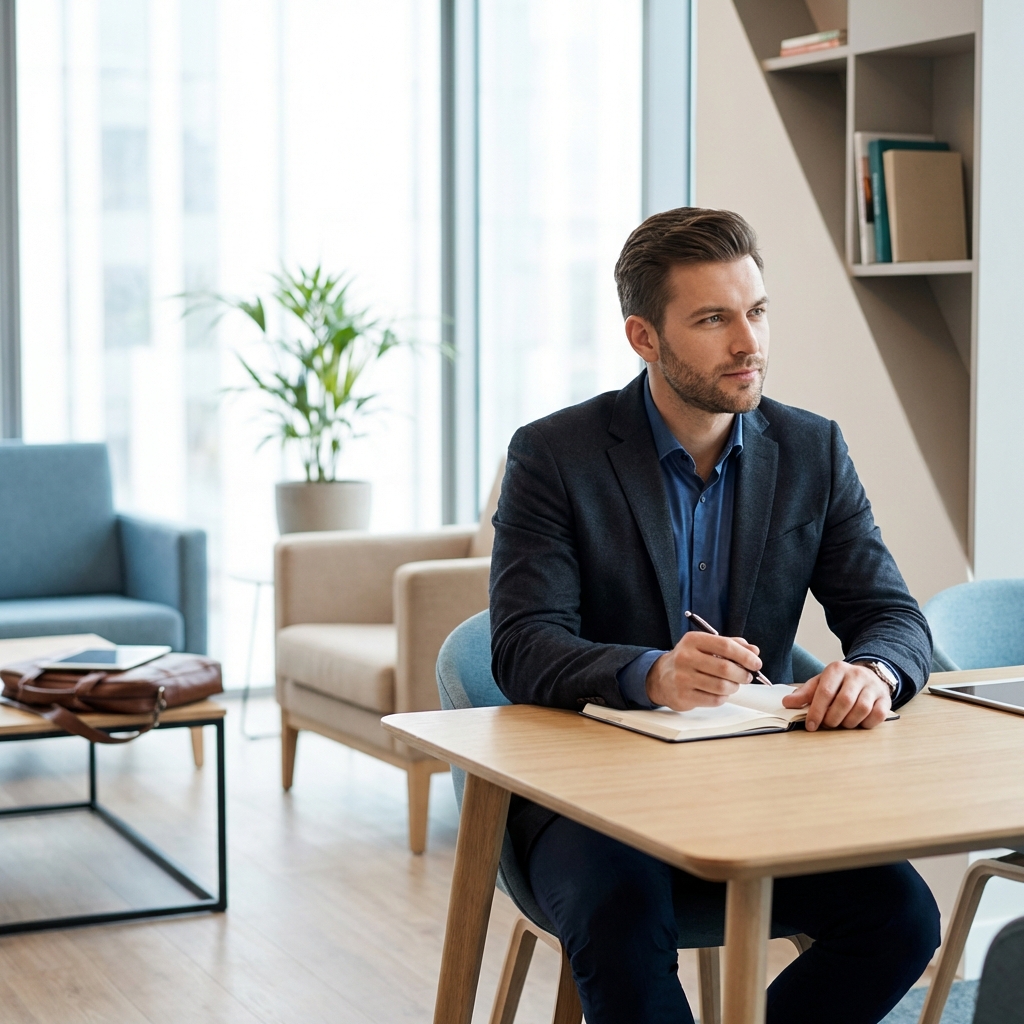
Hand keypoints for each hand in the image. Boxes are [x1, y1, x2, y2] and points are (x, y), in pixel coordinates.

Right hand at [645, 631, 762, 710]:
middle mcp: (685, 657)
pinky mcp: (683, 696)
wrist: (661, 677)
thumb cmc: (689, 660)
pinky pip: (714, 700)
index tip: (756, 663)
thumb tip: (753, 651)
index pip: (725, 646)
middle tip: (747, 676)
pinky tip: (719, 692)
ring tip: (733, 684)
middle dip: (742, 674)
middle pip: (725, 668)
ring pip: (721, 686)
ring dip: (733, 687)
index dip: (745, 656)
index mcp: (693, 640)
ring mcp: (683, 678)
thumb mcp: (705, 646)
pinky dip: (723, 697)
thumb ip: (730, 645)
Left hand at [781, 661, 891, 730]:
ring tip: (841, 723)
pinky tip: (858, 723)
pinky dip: (866, 724)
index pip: (825, 692)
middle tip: (827, 725)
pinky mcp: (885, 698)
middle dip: (832, 719)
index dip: (816, 711)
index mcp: (836, 669)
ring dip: (848, 722)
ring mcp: (873, 686)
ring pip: (861, 709)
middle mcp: (856, 675)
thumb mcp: (820, 683)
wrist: (869, 676)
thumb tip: (786, 703)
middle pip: (844, 702)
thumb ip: (804, 694)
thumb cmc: (840, 684)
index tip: (810, 725)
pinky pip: (877, 715)